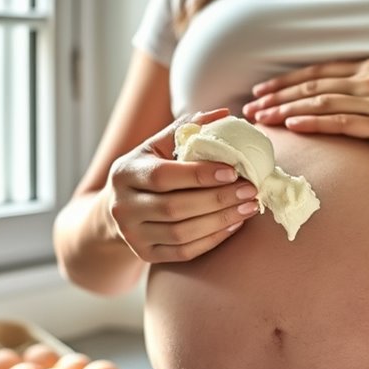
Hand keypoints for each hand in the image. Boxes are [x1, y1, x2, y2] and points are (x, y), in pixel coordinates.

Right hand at [105, 109, 259, 262]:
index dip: (200, 175)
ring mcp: (132, 235)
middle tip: (250, 190)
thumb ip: (189, 129)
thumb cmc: (148, 170)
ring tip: (249, 207)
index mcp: (125, 172)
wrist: (118, 209)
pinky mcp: (145, 255)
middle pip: (175, 207)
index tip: (233, 171)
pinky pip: (184, 252)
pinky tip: (234, 225)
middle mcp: (123, 206)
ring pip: (182, 233)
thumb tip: (224, 114)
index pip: (163, 176)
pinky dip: (212, 239)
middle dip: (218, 199)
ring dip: (221, 221)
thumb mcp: (158, 146)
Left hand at [242, 57, 368, 153]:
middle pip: (312, 86)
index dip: (286, 80)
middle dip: (276, 96)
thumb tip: (342, 93)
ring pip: (321, 104)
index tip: (262, 89)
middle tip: (250, 107)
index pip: (319, 72)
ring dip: (286, 111)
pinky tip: (293, 127)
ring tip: (262, 119)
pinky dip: (314, 124)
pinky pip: (342, 123)